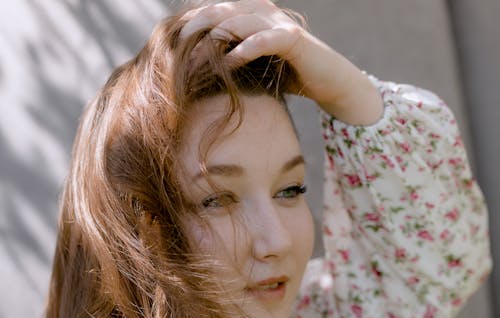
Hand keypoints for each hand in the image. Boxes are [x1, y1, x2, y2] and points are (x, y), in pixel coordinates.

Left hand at [180, 0, 382, 124]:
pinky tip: (230, 62)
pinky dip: (245, 50)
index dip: (190, 25)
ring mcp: (277, 22)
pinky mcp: (292, 39)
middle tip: (175, 49)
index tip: (169, 46)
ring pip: (237, 21)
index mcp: (249, 13)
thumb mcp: (252, 65)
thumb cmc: (288, 75)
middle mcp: (261, 10)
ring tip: (196, 59)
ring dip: (214, 40)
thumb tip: (193, 70)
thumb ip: (229, 58)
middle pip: (219, 10)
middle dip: (194, 28)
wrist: (328, 81)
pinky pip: (264, 40)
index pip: (212, 11)